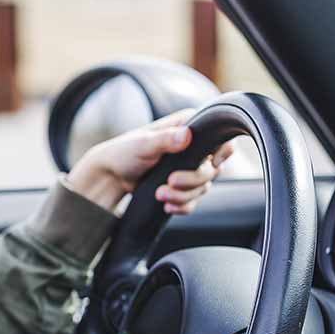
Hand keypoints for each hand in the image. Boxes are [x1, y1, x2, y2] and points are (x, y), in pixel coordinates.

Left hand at [65, 109, 234, 212]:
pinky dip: (182, 205)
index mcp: (189, 128)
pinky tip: (167, 205)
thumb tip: (185, 135)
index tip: (211, 163)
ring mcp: (190, 168)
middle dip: (192, 180)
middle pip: (213, 169)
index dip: (223, 152)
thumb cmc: (124, 152)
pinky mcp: (183, 187)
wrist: (111, 175)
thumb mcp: (143, 143)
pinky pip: (193, 201)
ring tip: (161, 194)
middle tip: (170, 182)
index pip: (221, 138)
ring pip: (204, 188)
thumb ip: (164, 139)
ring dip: (183, 195)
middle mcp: (194, 147)